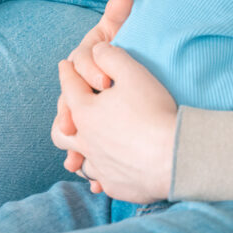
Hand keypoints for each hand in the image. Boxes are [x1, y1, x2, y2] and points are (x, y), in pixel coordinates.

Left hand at [51, 42, 176, 202]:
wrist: (172, 156)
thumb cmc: (152, 111)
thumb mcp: (133, 73)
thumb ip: (111, 56)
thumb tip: (98, 49)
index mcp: (85, 112)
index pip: (68, 87)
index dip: (67, 72)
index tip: (64, 65)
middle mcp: (85, 141)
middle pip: (60, 131)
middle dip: (62, 118)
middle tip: (68, 113)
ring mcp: (99, 165)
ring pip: (79, 158)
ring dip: (81, 149)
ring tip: (90, 144)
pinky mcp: (113, 183)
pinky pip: (100, 177)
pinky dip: (102, 169)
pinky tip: (112, 166)